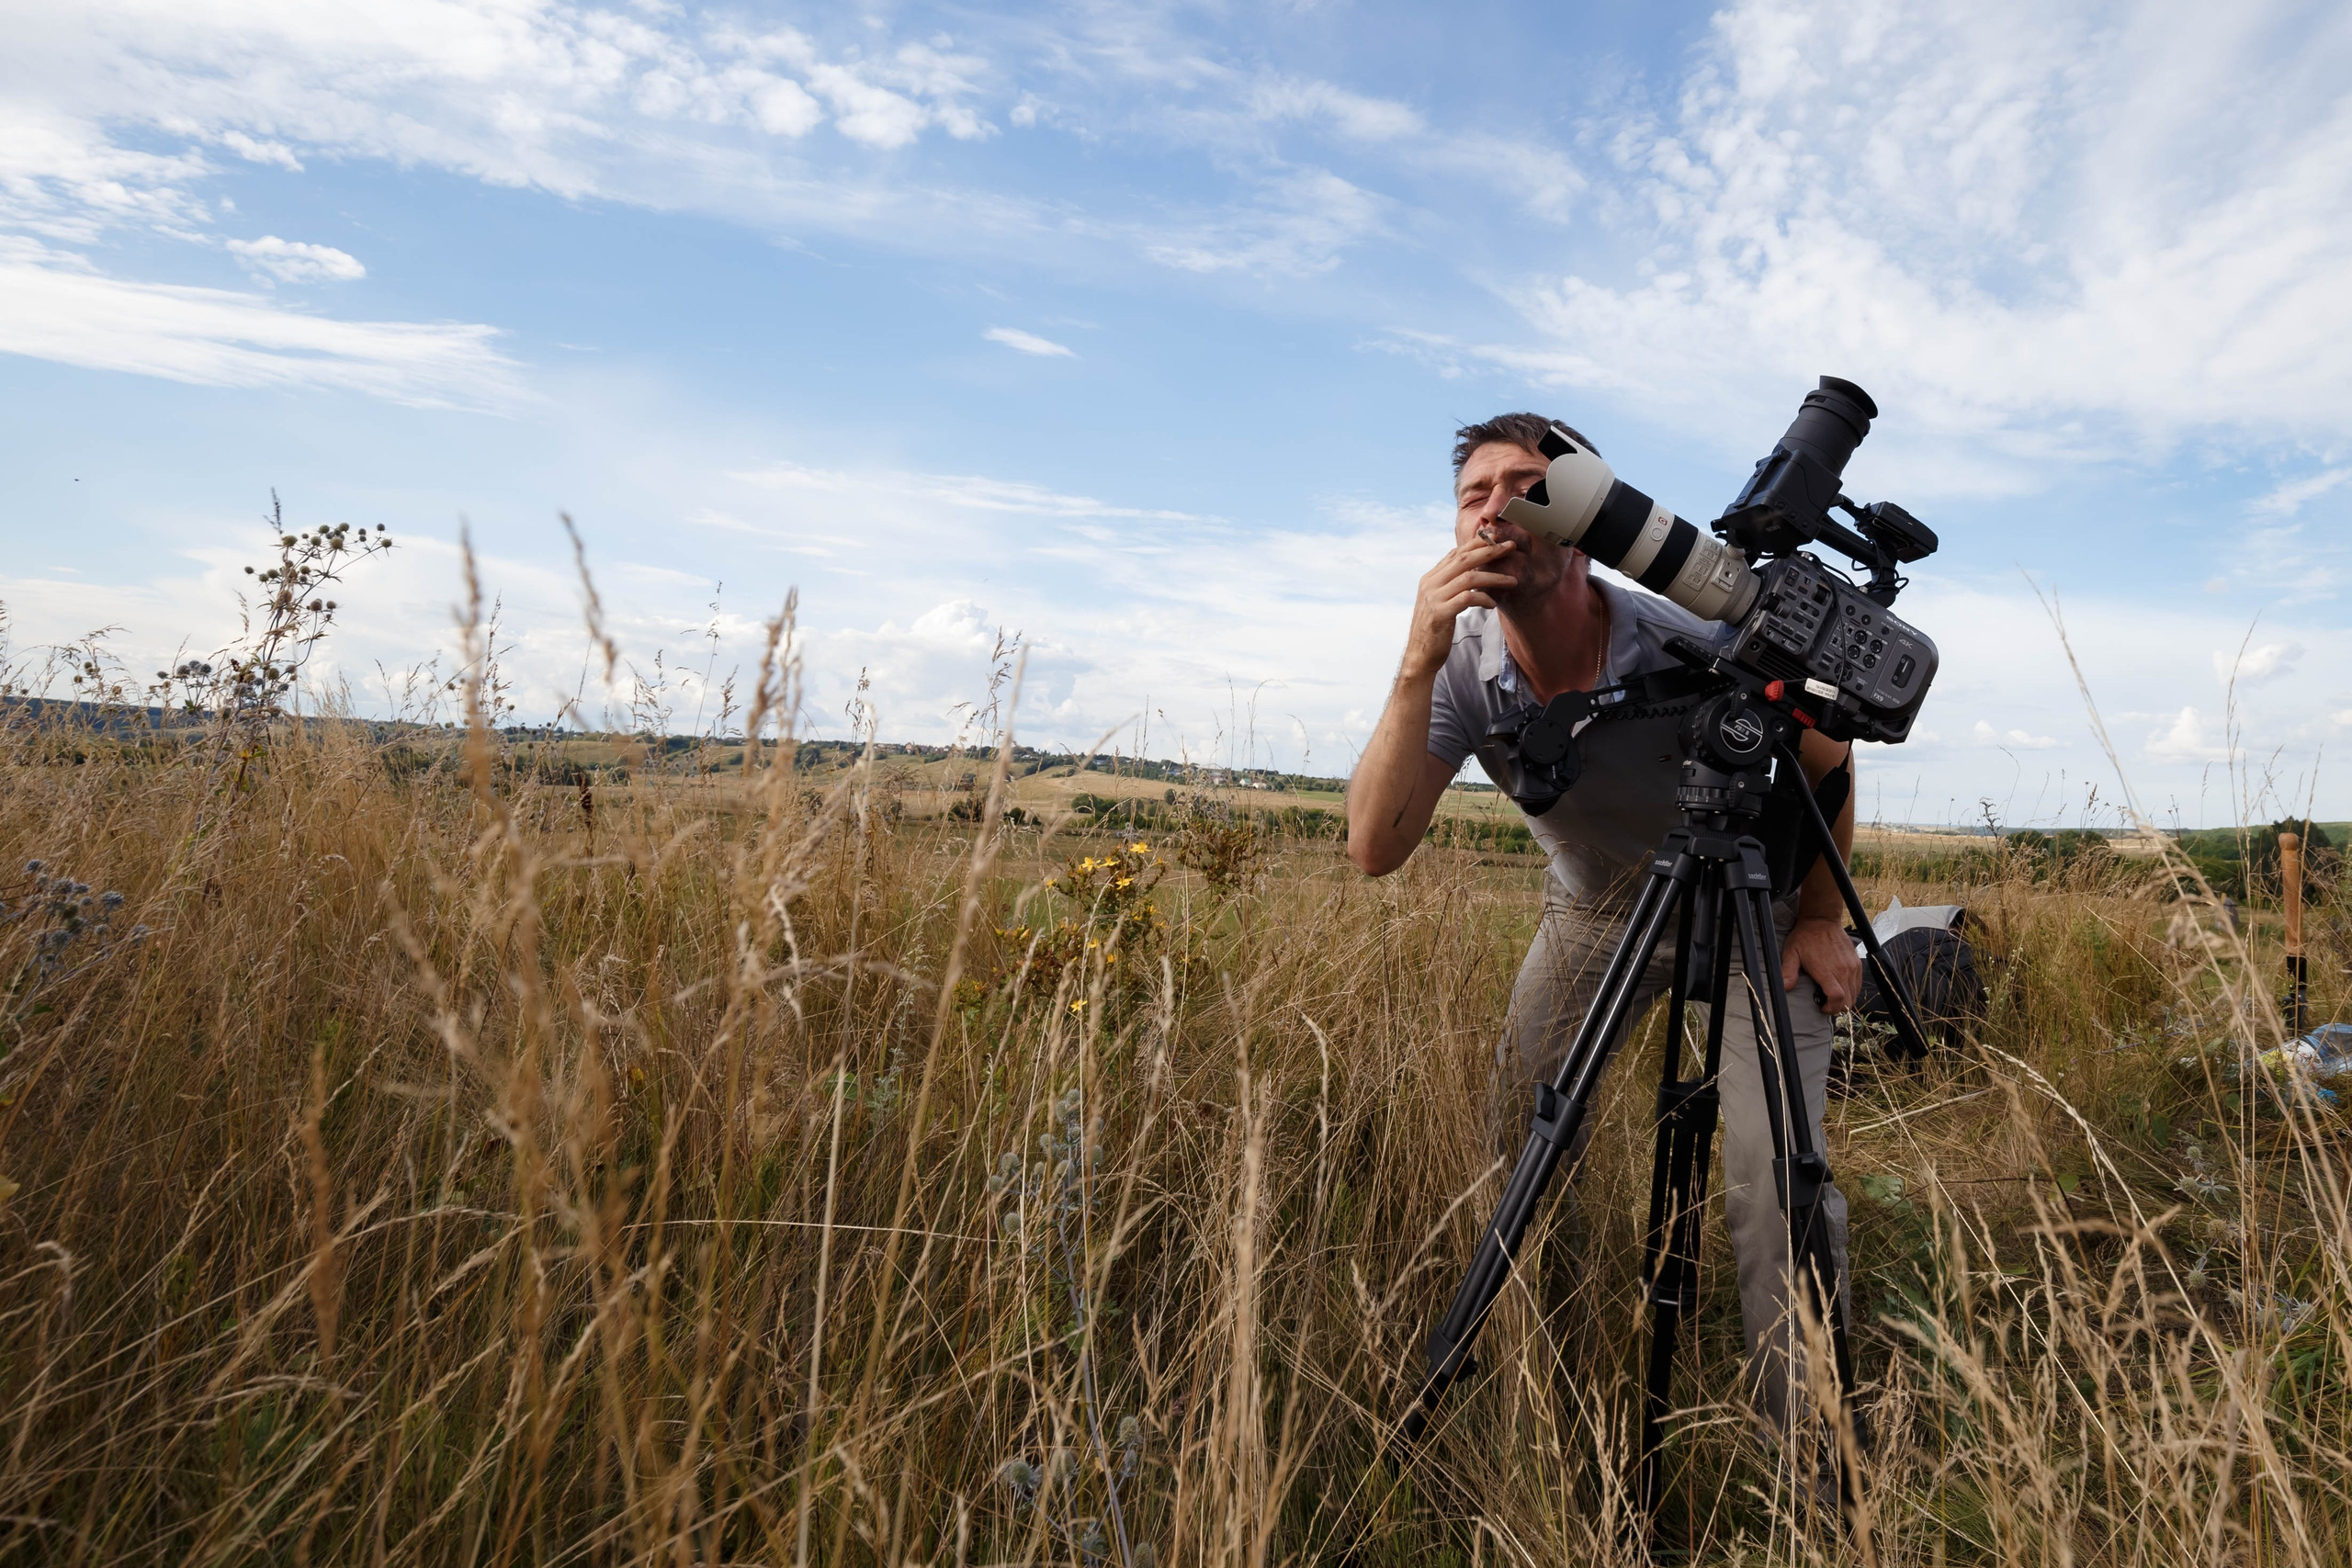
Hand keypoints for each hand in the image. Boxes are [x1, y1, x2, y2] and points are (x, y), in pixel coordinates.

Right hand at [1402, 538, 1518, 678]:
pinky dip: (1484, 598)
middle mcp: (1430, 584)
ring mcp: (1434, 598)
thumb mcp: (1439, 601)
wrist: (1420, 655)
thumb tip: (1470, 570)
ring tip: (1513, 580)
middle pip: (1464, 559)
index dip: (1477, 543)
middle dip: (1489, 550)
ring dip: (1494, 577)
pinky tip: (1493, 604)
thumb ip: (1450, 585)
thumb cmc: (1434, 629)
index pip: (1456, 553)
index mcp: (1430, 578)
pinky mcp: (1440, 614)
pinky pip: (1467, 599)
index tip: (1497, 538)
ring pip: (1469, 578)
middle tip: (1510, 547)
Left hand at [1781, 915, 1860, 1014]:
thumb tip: (1785, 987)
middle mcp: (1843, 970)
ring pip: (1855, 994)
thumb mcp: (1791, 953)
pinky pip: (1858, 984)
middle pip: (1848, 1000)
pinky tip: (1839, 987)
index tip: (1821, 1007)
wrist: (1821, 920)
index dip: (1831, 1008)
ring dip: (1845, 1000)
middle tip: (1825, 1004)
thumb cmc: (1805, 937)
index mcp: (1827, 970)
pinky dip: (1851, 990)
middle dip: (1837, 1007)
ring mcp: (1852, 967)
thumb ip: (1788, 971)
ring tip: (1832, 996)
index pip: (1837, 998)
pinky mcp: (1857, 963)